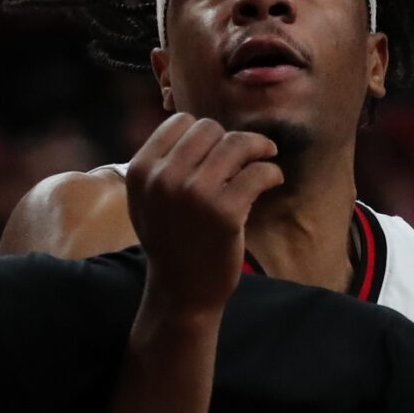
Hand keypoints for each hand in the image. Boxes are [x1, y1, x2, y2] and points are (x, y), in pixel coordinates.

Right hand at [122, 114, 283, 312]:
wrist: (181, 291)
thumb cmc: (169, 241)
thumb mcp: (147, 198)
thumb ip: (160, 162)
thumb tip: (192, 123)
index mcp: (142, 170)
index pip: (180, 121)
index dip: (203, 133)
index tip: (217, 149)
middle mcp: (165, 177)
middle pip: (210, 129)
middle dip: (229, 141)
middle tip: (242, 158)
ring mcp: (195, 194)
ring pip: (236, 144)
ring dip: (258, 147)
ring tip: (266, 158)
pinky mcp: (226, 212)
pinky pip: (258, 172)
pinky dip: (271, 172)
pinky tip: (272, 180)